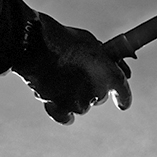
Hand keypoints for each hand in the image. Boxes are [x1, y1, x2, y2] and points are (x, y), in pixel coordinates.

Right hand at [18, 14, 132, 124]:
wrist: (33, 45)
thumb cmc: (63, 39)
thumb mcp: (92, 43)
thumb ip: (108, 60)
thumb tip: (123, 71)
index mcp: (109, 75)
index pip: (123, 92)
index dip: (123, 97)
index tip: (122, 103)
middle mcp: (97, 93)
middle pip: (99, 96)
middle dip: (93, 87)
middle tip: (78, 73)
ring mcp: (78, 103)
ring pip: (82, 105)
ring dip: (75, 96)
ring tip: (60, 77)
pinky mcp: (59, 109)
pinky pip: (65, 117)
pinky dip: (63, 111)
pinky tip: (59, 102)